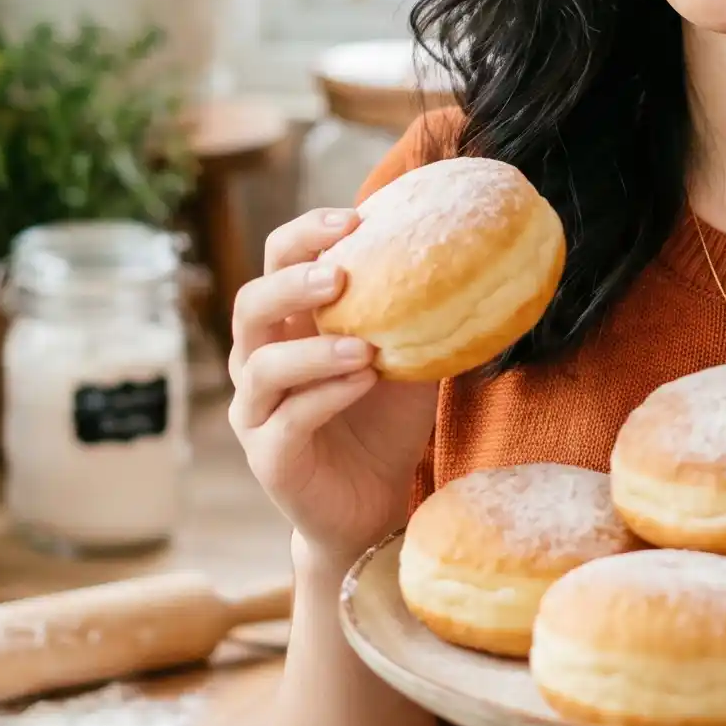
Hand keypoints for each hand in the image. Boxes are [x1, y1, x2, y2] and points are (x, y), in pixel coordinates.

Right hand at [229, 207, 438, 567]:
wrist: (372, 506)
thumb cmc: (384, 423)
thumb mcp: (408, 358)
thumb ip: (418, 314)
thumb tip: (475, 256)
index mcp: (288, 326)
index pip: (276, 261)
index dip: (305, 235)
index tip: (354, 219)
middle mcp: (258, 362)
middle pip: (250, 304)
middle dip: (292, 282)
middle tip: (341, 275)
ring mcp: (256, 412)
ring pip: (262, 365)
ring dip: (314, 348)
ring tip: (365, 346)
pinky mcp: (269, 458)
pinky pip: (289, 420)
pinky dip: (327, 395)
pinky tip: (364, 381)